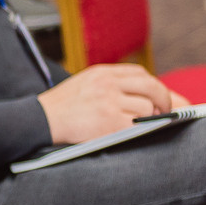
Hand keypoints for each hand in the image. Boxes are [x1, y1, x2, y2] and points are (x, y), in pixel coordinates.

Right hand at [36, 63, 174, 143]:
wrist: (39, 120)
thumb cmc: (62, 108)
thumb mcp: (86, 86)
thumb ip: (112, 86)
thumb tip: (147, 97)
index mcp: (102, 72)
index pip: (140, 74)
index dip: (155, 87)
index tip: (161, 98)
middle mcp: (107, 83)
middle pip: (152, 86)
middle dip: (165, 100)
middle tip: (166, 112)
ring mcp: (109, 101)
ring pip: (148, 107)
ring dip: (149, 119)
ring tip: (138, 125)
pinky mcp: (110, 121)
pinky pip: (138, 124)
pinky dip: (139, 129)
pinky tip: (129, 132)